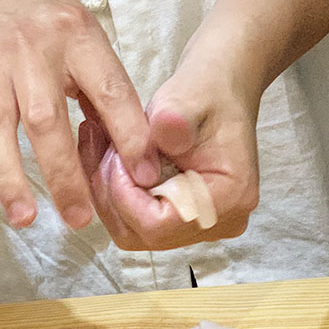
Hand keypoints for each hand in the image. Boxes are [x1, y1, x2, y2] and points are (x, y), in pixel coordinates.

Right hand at [0, 0, 157, 229]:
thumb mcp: (81, 31)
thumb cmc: (38, 17)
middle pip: (46, 119)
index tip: (141, 174)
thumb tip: (131, 147)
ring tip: (25, 218)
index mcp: (75, 36)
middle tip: (80, 219)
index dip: (127, 133)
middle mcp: (30, 51)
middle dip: (63, 174)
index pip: (107, 89)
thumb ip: (103, 83)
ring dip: (10, 177)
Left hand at [79, 24, 260, 250]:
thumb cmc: (204, 94)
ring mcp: (198, 226)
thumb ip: (174, 121)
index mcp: (228, 198)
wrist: (217, 94)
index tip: (114, 155)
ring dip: (107, 192)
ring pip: (132, 231)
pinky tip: (107, 160)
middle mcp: (217, 223)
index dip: (125, 196)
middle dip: (111, 194)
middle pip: (142, 235)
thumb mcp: (186, 100)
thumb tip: (163, 134)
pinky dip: (115, 193)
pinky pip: (135, 222)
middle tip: (100, 148)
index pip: (158, 224)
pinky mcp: (180, 220)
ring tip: (100, 149)